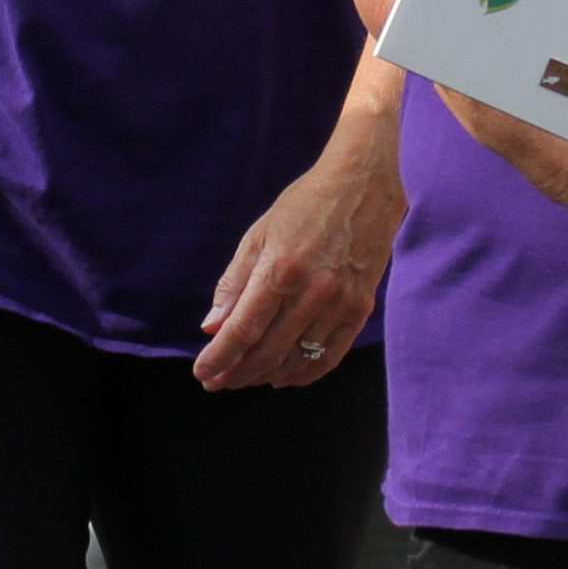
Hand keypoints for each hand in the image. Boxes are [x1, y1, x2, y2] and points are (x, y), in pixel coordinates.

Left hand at [195, 121, 404, 391]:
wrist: (364, 186)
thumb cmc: (305, 205)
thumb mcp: (260, 234)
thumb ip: (234, 282)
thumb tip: (213, 327)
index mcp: (279, 269)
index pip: (242, 330)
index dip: (219, 358)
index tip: (202, 373)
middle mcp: (311, 292)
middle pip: (267, 352)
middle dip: (237, 373)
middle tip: (218, 382)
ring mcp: (340, 304)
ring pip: (297, 360)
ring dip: (266, 376)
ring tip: (245, 379)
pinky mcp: (360, 309)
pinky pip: (330, 356)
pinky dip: (304, 374)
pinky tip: (284, 377)